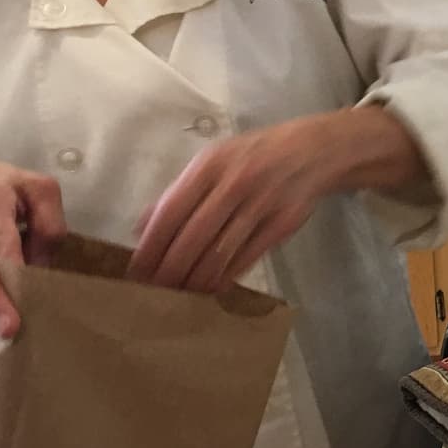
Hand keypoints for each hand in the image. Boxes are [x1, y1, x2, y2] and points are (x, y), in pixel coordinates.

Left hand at [129, 107, 421, 293]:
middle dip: (170, 270)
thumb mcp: (214, 161)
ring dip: (196, 280)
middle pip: (194, 237)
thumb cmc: (254, 156)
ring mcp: (262, 204)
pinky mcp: (283, 223)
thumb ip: (178, 192)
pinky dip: (226, 277)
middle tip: (152, 294)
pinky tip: (211, 289)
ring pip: (220, 252)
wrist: (313, 150)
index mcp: (210, 165)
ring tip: (178, 297)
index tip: (135, 272)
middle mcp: (235, 183)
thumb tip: (140, 227)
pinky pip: (247, 257)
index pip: (171, 211)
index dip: (151, 246)